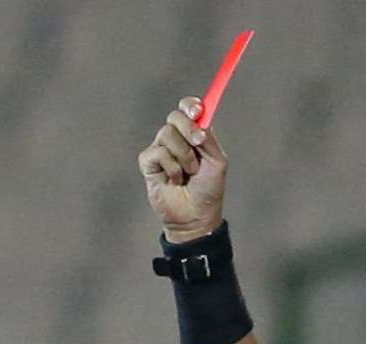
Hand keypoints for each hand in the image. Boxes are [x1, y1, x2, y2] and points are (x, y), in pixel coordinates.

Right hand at [138, 95, 227, 241]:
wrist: (196, 215)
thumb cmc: (208, 189)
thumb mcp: (217, 160)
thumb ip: (208, 138)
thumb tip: (199, 120)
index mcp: (194, 134)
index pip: (188, 109)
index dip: (190, 106)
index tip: (197, 112)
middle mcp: (176, 138)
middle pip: (175, 116)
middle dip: (188, 128)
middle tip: (198, 143)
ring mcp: (161, 150)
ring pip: (166, 134)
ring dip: (183, 155)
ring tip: (188, 172)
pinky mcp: (148, 164)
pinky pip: (157, 153)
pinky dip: (171, 167)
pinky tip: (174, 180)